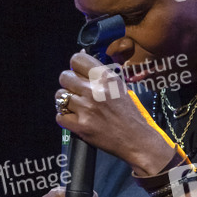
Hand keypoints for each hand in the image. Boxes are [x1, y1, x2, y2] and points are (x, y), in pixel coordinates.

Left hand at [56, 51, 174, 175]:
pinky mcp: (81, 125)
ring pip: (60, 97)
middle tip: (77, 93)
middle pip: (64, 77)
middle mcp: (95, 90)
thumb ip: (99, 74)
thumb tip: (80, 57)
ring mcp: (86, 108)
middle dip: (68, 84)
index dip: (74, 67)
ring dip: (66, 102)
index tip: (77, 74)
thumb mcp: (119, 86)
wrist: (136, 139)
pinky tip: (77, 120)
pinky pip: (60, 117)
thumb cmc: (129, 114)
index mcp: (106, 78)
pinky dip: (65, 119)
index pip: (76, 60)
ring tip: (78, 108)